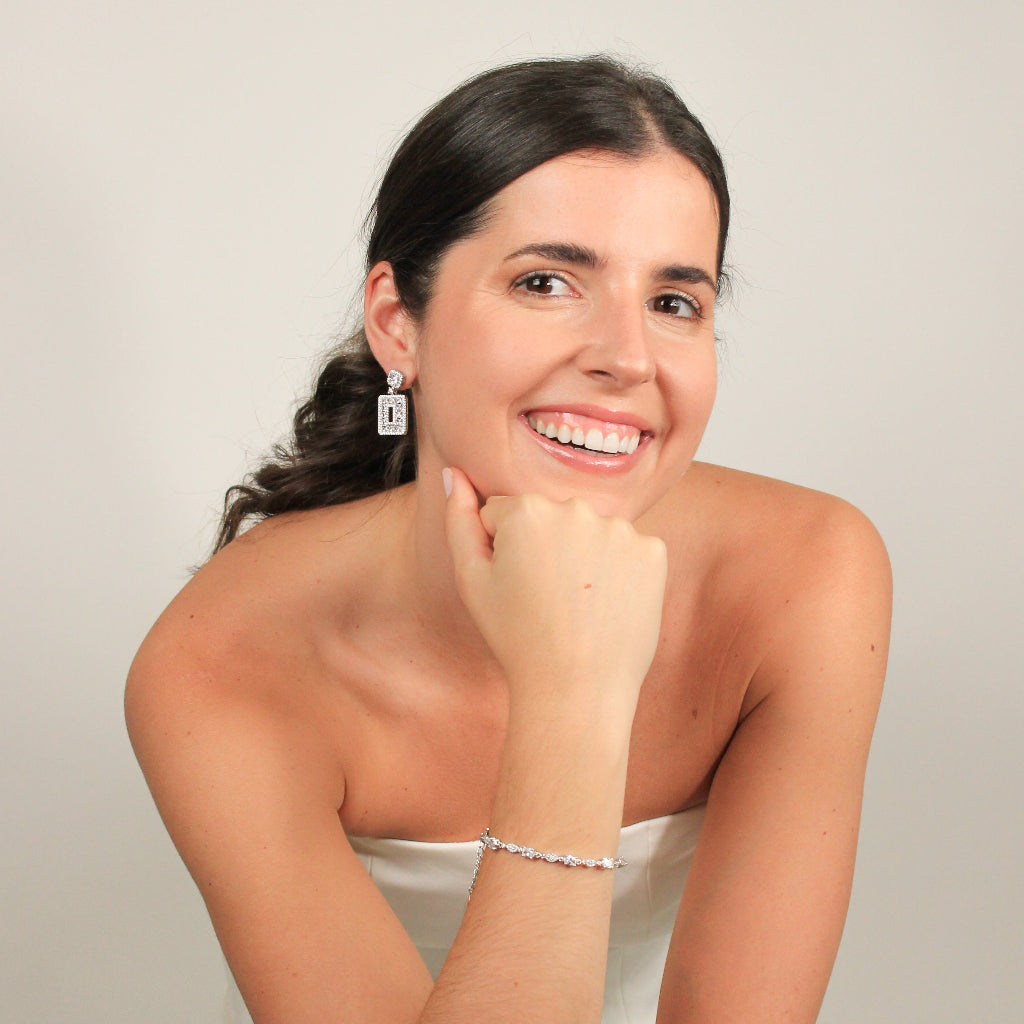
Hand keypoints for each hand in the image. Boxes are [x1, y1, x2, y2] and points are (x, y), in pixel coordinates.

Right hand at [443, 467, 667, 718]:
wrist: (577, 689)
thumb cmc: (516, 637)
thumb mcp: (471, 579)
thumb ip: (458, 519)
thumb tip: (453, 474)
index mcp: (527, 509)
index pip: (505, 514)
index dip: (503, 553)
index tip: (515, 587)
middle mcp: (577, 507)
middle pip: (551, 518)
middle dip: (544, 548)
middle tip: (545, 598)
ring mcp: (621, 529)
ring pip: (590, 532)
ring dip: (583, 557)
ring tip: (577, 605)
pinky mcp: (653, 552)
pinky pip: (627, 551)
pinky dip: (619, 572)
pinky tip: (607, 604)